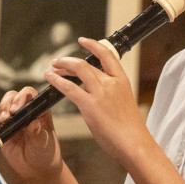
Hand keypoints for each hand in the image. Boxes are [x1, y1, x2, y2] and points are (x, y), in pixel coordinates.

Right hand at [0, 86, 61, 183]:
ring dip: (1, 110)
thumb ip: (38, 134)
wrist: (36, 170)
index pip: (31, 95)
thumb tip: (33, 123)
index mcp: (40, 111)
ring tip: (2, 121)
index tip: (18, 108)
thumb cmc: (45, 154)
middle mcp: (26, 112)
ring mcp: (13, 119)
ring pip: (3, 106)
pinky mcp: (3, 129)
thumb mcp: (44, 144)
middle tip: (8, 114)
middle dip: (8, 102)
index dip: (23, 97)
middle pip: (14, 96)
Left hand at [45, 37, 149, 162]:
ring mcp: (100, 92)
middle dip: (69, 60)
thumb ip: (111, 93)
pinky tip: (50, 78)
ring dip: (61, 66)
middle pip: (86, 63)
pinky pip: (69, 88)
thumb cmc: (130, 128)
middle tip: (58, 61)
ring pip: (77, 69)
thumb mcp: (124, 101)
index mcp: (122, 80)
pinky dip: (57, 81)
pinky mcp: (90, 105)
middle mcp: (111, 82)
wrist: (134, 142)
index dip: (93, 45)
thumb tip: (96, 92)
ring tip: (51, 68)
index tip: (83, 41)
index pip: (107, 54)